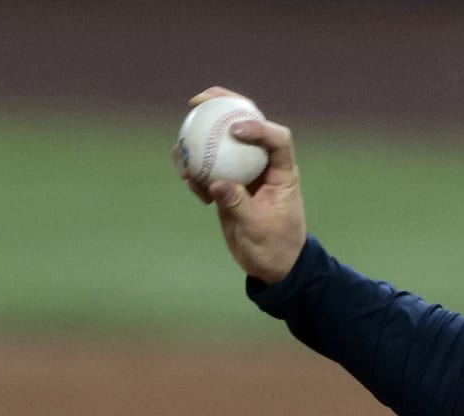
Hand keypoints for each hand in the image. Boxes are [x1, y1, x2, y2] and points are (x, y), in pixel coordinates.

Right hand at [174, 87, 306, 283]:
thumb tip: (215, 182)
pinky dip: (194, 169)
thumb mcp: (258, 228)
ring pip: (221, 143)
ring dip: (197, 140)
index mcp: (282, 173)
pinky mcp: (228, 183)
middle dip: (223, 105)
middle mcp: (264, 166)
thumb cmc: (275, 248)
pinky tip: (188, 181)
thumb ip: (238, 203)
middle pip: (246, 124)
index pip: (277, 139)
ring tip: (180, 152)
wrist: (271, 266)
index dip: (258, 126)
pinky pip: (207, 165)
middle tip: (196, 101)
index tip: (234, 129)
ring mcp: (245, 172)